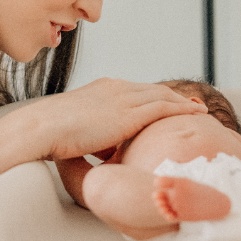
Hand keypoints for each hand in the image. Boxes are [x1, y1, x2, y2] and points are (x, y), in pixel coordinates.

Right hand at [28, 78, 206, 160]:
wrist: (41, 129)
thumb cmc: (49, 135)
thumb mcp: (75, 130)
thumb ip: (93, 136)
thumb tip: (102, 152)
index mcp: (101, 89)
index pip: (134, 90)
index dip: (153, 97)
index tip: (166, 104)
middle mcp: (114, 88)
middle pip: (152, 90)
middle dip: (173, 97)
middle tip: (191, 104)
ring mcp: (123, 99)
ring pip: (162, 96)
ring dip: (182, 102)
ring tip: (199, 110)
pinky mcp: (128, 114)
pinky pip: (163, 107)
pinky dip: (182, 109)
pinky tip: (196, 114)